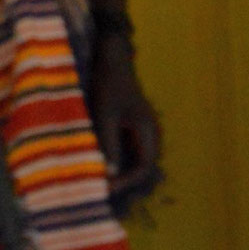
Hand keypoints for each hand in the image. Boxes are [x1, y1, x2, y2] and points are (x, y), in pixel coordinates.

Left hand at [89, 35, 160, 212]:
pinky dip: (116, 162)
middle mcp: (150, 135)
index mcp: (148, 131)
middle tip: (100, 190)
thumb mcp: (106, 115)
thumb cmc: (108, 85)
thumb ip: (110, 144)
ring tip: (98, 181)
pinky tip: (99, 165)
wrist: (111, 60)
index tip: (106, 188)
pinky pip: (129, 152)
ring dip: (119, 173)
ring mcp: (143, 132)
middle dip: (123, 182)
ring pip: (135, 162)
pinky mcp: (133, 129)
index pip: (144, 168)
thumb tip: (111, 174)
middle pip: (142, 168)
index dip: (126, 182)